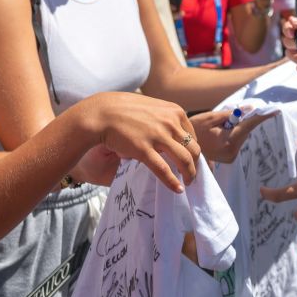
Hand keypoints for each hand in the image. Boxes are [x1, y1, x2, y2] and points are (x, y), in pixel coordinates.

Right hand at [78, 92, 199, 192]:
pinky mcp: (144, 150)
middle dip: (195, 164)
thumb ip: (165, 117)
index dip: (193, 151)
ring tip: (187, 182)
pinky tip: (178, 189)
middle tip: (192, 174)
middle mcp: (170, 123)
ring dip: (189, 174)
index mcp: (175, 111)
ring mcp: (158, 136)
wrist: (101, 113)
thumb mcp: (152, 107)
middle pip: (193, 149)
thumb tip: (174, 131)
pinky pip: (164, 170)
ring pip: (184, 160)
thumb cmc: (124, 109)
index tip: (191, 161)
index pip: (193, 135)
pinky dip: (173, 182)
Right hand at [188, 110, 274, 163]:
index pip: (248, 126)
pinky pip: (237, 142)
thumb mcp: (211, 117)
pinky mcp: (229, 159)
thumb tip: (250, 109)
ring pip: (242, 136)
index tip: (275, 111)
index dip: (261, 117)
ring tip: (219, 128)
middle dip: (242, 121)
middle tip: (228, 117)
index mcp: (227, 141)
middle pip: (245, 131)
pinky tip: (220, 134)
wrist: (182, 147)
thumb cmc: (195, 129)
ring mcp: (231, 157)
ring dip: (237, 128)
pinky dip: (233, 135)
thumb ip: (232, 114)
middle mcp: (232, 152)